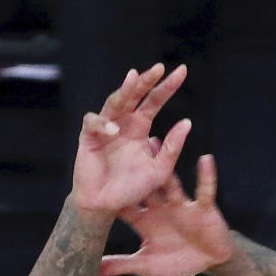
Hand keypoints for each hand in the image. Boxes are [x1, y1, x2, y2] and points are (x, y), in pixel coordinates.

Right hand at [72, 64, 191, 216]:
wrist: (105, 206)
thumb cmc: (131, 189)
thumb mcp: (159, 170)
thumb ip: (172, 148)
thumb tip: (187, 122)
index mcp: (140, 127)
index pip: (154, 101)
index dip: (167, 87)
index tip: (182, 71)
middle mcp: (123, 123)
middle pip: (135, 94)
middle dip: (146, 80)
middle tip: (159, 69)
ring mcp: (105, 128)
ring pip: (114, 101)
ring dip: (124, 90)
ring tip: (133, 78)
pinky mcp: (88, 137)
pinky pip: (93, 122)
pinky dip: (103, 123)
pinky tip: (113, 130)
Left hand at [100, 156, 234, 275]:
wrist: (209, 262)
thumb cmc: (177, 263)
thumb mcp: (145, 265)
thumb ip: (120, 265)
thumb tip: (93, 270)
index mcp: (146, 220)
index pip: (125, 204)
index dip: (111, 193)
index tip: (93, 178)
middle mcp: (161, 208)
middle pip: (146, 185)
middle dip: (135, 168)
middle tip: (118, 145)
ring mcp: (182, 206)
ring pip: (172, 182)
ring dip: (165, 163)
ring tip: (155, 140)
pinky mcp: (202, 208)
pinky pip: (205, 190)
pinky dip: (206, 177)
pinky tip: (206, 159)